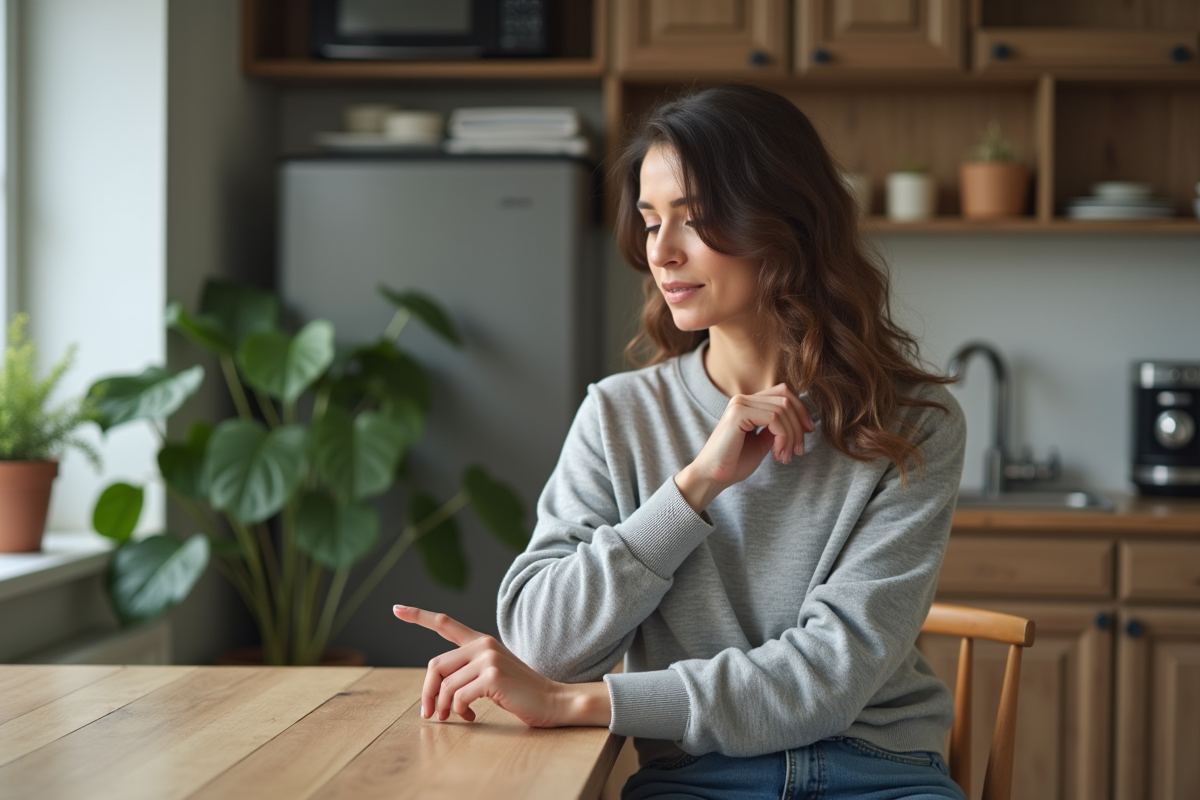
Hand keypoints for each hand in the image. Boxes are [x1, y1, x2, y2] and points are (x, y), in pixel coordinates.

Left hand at [393, 605, 610, 727]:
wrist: (553, 701)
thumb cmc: (520, 692)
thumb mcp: (492, 674)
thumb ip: (467, 671)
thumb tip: (435, 690)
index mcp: (481, 641)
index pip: (444, 623)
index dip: (418, 615)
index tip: (396, 609)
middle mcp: (482, 645)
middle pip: (435, 665)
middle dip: (427, 692)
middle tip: (429, 714)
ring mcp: (488, 658)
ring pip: (444, 684)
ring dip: (442, 707)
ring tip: (452, 718)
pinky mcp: (492, 676)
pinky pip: (457, 697)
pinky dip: (458, 712)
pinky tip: (471, 717)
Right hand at [675, 383, 814, 511]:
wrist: (712, 477)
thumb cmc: (733, 463)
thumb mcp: (762, 443)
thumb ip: (776, 429)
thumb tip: (799, 422)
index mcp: (748, 403)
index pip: (783, 393)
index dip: (800, 410)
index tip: (808, 431)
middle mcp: (743, 399)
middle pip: (786, 400)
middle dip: (799, 426)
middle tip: (798, 450)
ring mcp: (739, 404)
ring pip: (783, 410)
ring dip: (792, 436)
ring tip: (786, 456)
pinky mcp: (738, 414)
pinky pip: (774, 419)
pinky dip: (783, 438)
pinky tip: (778, 454)